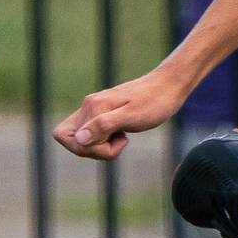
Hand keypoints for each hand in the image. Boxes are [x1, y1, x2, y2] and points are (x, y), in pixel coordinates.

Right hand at [53, 68, 185, 160]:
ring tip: (124, 137)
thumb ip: (103, 126)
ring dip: (102, 147)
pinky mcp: (103, 114)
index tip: (111, 142)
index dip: (86, 149)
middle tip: (121, 141)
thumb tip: (79, 139)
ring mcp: (95, 110)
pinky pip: (94, 135)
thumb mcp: (132, 116)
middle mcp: (89, 106)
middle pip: (74, 141)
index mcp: (93, 106)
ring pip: (83, 140)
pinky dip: (106, 142)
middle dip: (95, 150)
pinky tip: (123, 135)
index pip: (68, 138)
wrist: (170, 87)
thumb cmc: (155, 102)